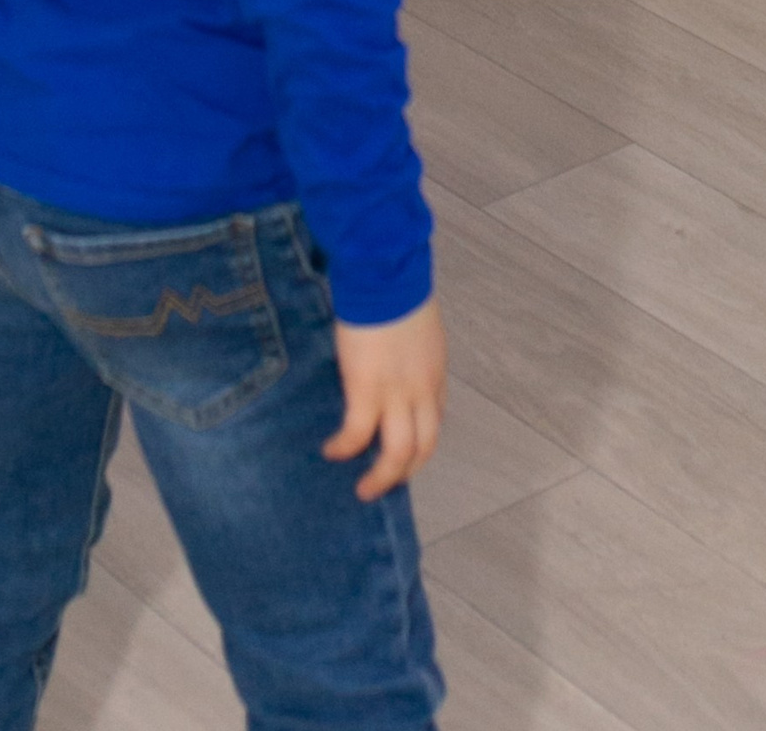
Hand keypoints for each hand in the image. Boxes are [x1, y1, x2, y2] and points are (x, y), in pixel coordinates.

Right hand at [322, 297, 445, 499]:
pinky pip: (357, 434)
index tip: (401, 452)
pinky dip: (345, 449)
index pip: (433, 421)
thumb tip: (392, 355)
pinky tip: (332, 451)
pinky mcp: (367, 390)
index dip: (418, 443)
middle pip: (423, 448)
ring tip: (364, 490)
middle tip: (383, 485)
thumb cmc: (397, 287)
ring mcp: (397, 394)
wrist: (386, 275)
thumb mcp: (416, 325)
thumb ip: (410, 349)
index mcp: (434, 374)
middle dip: (404, 473)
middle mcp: (422, 391)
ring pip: (398, 454)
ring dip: (382, 478)